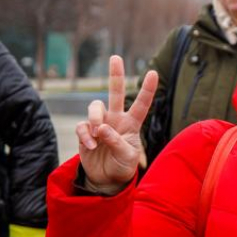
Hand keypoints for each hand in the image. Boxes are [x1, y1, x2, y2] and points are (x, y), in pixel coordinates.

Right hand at [76, 56, 156, 189]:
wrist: (106, 179)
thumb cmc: (122, 166)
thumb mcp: (126, 156)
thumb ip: (116, 141)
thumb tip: (101, 128)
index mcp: (132, 124)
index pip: (141, 104)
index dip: (147, 89)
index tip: (154, 72)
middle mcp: (116, 119)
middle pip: (115, 93)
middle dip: (115, 75)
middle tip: (116, 57)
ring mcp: (100, 124)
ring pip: (95, 107)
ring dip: (95, 118)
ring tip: (97, 135)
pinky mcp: (85, 132)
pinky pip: (82, 126)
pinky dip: (84, 135)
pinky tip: (90, 146)